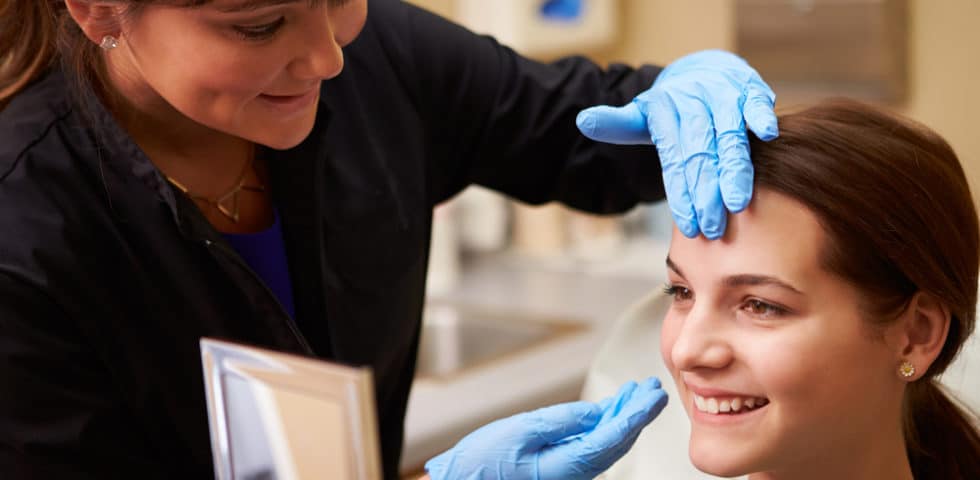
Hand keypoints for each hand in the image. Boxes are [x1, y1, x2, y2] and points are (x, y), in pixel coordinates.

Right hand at [424, 377, 667, 479]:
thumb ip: (561, 421)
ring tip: (635, 394)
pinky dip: (604, 426)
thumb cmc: (483, 464)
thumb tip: (594, 412)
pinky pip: (592, 447)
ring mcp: (569, 472)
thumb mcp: (521, 430)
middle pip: (616, 442)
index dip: (637, 414)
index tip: (653, 396)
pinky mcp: (560, 468)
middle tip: (652, 389)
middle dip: (636, 414)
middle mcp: (575, 474)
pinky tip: (608, 411)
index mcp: (568, 466)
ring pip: (606, 444)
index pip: (614, 437)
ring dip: (622, 417)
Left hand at [577, 50, 777, 238]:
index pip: (673, 161)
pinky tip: (766, 135)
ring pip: (729, 134)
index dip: (681, 194)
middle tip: (712, 228)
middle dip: (706, 192)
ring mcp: (723, 95)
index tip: (689, 225)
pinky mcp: (749, 88)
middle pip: (700, 153)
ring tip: (737, 204)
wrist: (704, 68)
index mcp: (666, 114)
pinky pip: (756, 101)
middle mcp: (694, 103)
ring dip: (734, 170)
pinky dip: (761, 115)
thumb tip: (583, 120)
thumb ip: (617, 125)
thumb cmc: (675, 107)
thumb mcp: (643, 116)